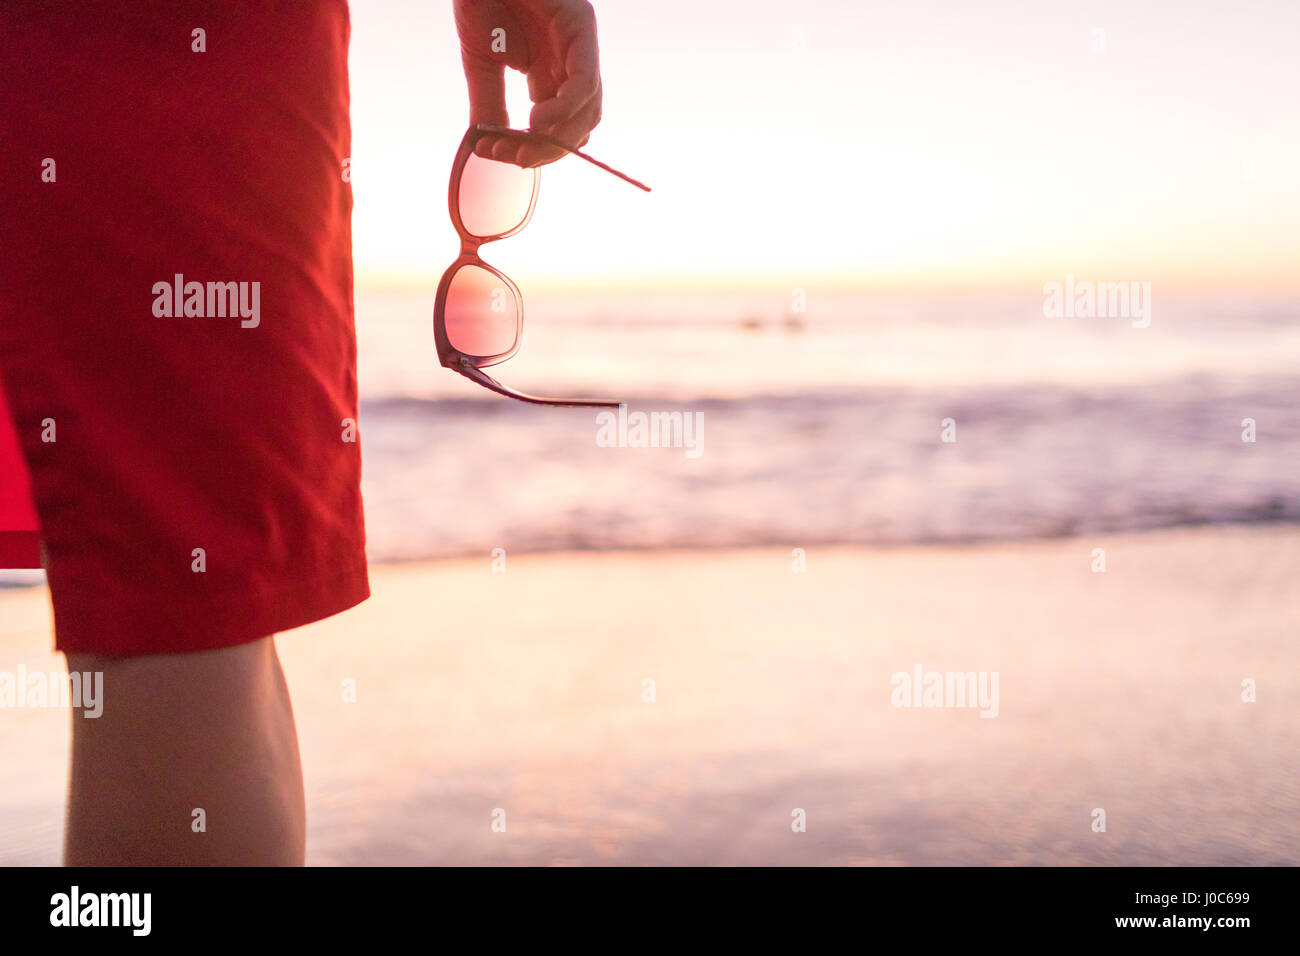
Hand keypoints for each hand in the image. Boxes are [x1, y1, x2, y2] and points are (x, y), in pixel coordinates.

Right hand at [453, 0, 602, 166]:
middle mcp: (571, 61)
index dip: (534, 149)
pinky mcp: (581, 26)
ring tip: (523, 145)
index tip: (499, 154)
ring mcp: (580, 44)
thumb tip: (488, 149)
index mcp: (551, 71)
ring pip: (588, 111)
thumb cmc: (478, 1)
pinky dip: (564, 108)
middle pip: (578, 126)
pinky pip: (584, 81)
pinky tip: (538, 120)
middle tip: (512, 157)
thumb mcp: (481, 65)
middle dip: (546, 150)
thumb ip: (490, 105)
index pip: (559, 127)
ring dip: (556, 138)